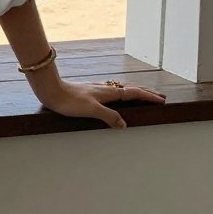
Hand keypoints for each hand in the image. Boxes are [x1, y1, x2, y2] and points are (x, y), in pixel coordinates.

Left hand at [37, 80, 166, 128]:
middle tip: (159, 97)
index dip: (148, 97)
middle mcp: (105, 89)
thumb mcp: (91, 110)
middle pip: (130, 89)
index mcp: (108, 92)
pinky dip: (121, 94)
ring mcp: (97, 90)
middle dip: (145, 93)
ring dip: (134, 92)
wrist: (50, 90)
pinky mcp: (89, 92)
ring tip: (142, 96)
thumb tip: (124, 124)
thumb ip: (109, 116)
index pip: (134, 93)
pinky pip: (112, 92)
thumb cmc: (69, 100)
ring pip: (121, 89)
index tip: (162, 100)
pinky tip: (115, 97)